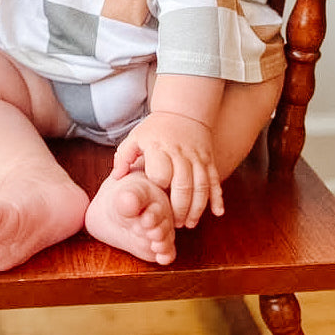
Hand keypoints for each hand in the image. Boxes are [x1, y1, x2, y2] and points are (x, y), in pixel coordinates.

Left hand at [113, 111, 223, 227]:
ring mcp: (197, 157)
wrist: (183, 110)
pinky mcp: (209, 159)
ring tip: (189, 224)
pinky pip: (214, 180)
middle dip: (180, 208)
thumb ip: (123, 157)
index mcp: (159, 148)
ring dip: (197, 208)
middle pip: (184, 185)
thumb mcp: (135, 137)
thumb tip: (116, 177)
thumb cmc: (155, 129)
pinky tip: (217, 212)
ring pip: (202, 186)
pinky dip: (217, 197)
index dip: (159, 188)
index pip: (161, 173)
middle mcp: (180, 153)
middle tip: (174, 223)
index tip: (155, 200)